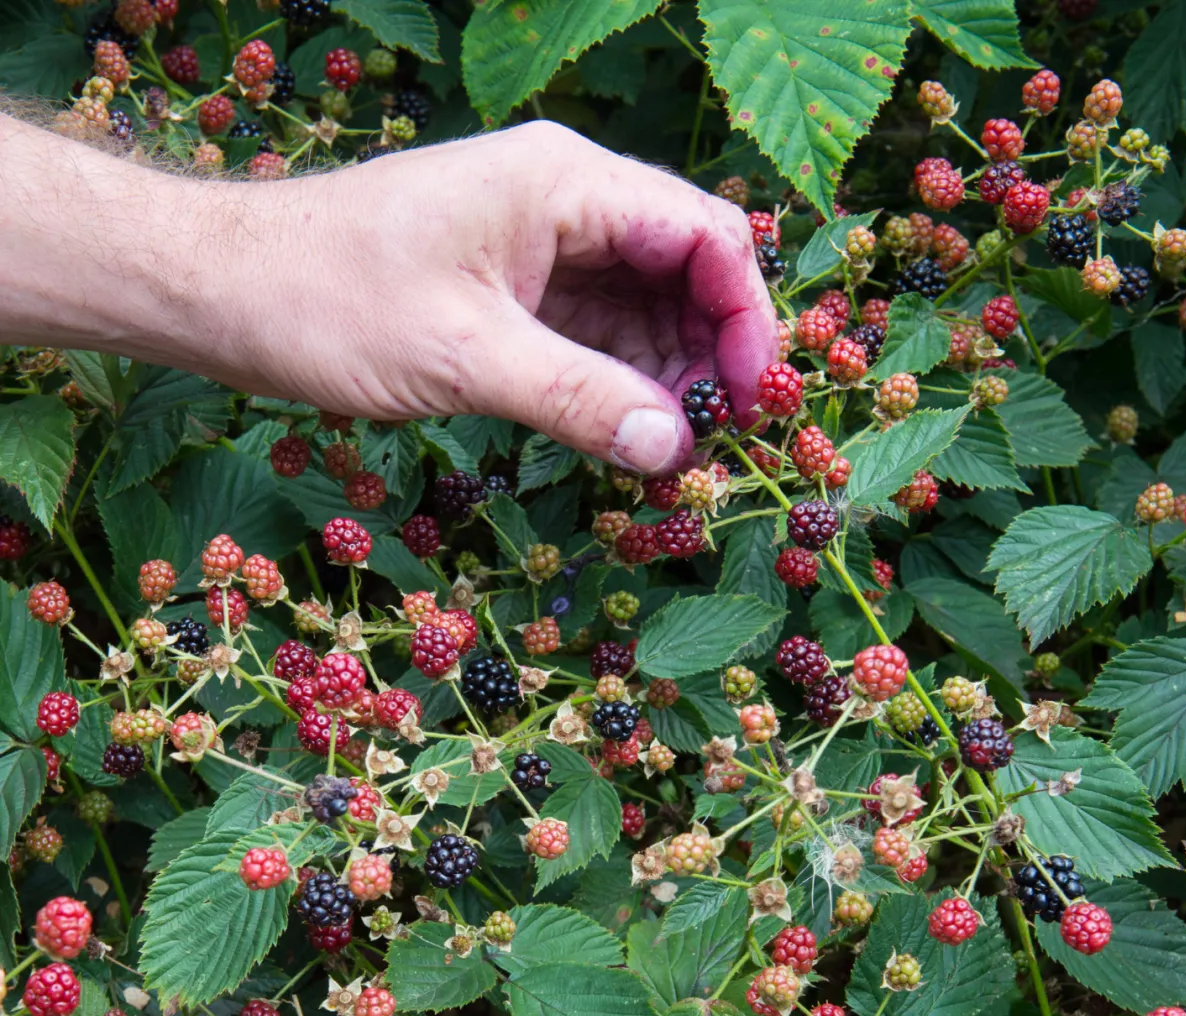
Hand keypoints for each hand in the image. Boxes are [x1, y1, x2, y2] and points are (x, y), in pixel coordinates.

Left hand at [219, 123, 777, 474]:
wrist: (227, 293)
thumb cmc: (330, 302)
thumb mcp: (464, 357)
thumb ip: (578, 400)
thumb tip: (673, 447)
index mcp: (564, 184)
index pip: (703, 233)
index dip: (744, 317)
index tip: (750, 402)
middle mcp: (562, 202)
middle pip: (683, 269)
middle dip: (709, 354)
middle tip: (711, 444)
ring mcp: (535, 246)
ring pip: (640, 307)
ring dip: (665, 377)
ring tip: (671, 454)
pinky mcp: (508, 291)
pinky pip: (591, 334)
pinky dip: (616, 384)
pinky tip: (626, 436)